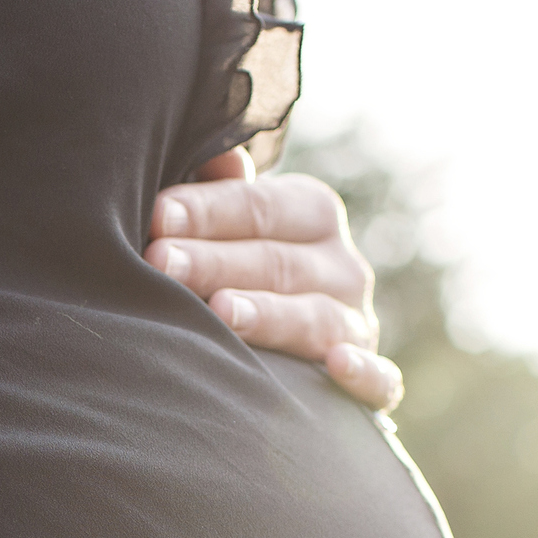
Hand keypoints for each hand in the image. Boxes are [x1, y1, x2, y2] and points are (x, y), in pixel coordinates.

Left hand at [148, 149, 404, 412]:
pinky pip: (379, 380)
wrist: (291, 347)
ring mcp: (359, 325)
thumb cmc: (240, 269)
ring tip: (219, 311)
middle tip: (160, 261)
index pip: (260, 206)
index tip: (157, 215)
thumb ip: (221, 192)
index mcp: (312, 215)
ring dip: (269, 314)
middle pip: (278, 262)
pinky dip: (364, 373)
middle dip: (215, 262)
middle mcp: (343, 266)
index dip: (208, 209)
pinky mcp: (374, 382)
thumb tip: (218, 155)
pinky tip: (337, 364)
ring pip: (316, 318)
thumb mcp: (233, 225)